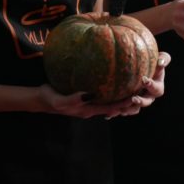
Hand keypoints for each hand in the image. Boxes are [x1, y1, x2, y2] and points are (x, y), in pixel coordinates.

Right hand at [39, 52, 170, 119]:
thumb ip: (74, 98)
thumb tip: (90, 94)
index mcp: (89, 110)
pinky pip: (101, 89)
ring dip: (122, 93)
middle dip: (129, 100)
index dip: (125, 104)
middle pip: (115, 105)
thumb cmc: (50, 100)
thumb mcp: (60, 101)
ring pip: (110, 98)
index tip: (138, 97)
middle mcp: (92, 106)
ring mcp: (89, 100)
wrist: (40, 99)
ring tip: (135, 82)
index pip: (112, 108)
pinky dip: (109, 84)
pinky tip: (113, 73)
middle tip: (143, 90)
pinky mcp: (85, 93)